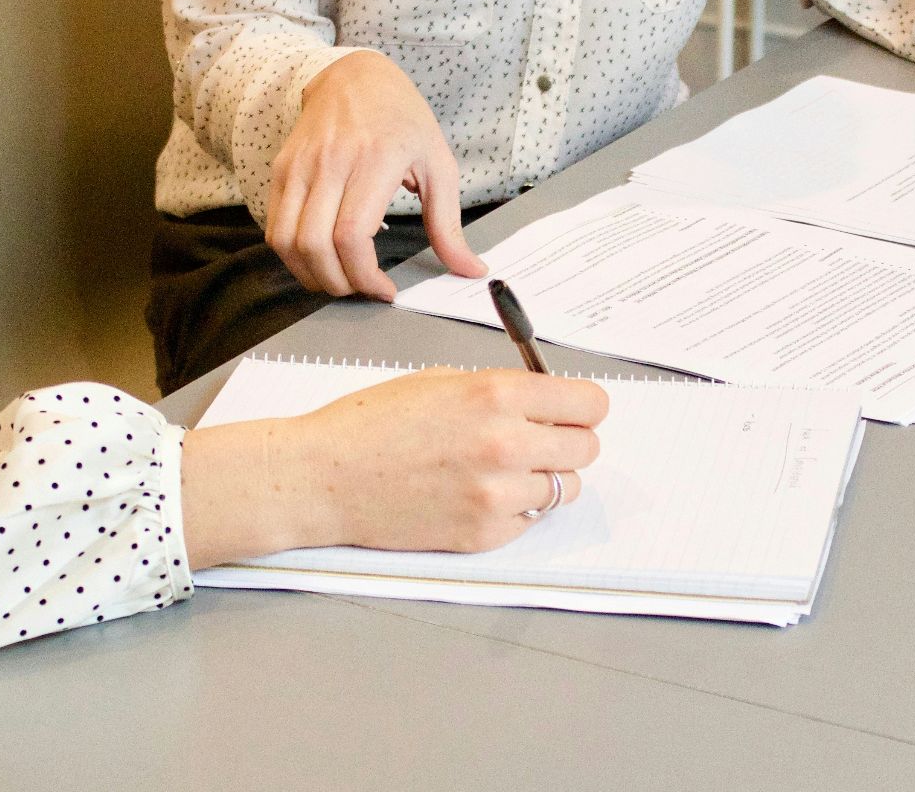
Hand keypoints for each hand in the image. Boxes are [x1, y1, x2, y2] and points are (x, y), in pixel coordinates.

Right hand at [180, 368, 606, 567]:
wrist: (324, 477)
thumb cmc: (371, 424)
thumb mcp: (440, 381)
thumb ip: (500, 390)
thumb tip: (545, 401)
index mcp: (497, 394)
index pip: (589, 404)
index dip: (581, 406)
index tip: (572, 410)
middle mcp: (506, 444)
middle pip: (586, 448)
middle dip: (566, 441)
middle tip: (538, 439)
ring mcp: (497, 495)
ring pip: (565, 489)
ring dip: (544, 478)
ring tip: (503, 470)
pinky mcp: (484, 534)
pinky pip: (530, 521)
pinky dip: (515, 509)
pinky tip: (478, 494)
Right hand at [267, 51, 486, 299]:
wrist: (355, 76)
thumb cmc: (401, 119)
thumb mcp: (438, 164)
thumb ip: (449, 224)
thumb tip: (470, 269)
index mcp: (375, 160)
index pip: (352, 235)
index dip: (364, 276)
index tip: (385, 290)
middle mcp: (330, 162)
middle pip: (315, 245)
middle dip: (338, 283)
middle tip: (361, 289)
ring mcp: (299, 166)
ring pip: (287, 241)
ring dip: (310, 274)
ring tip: (339, 279)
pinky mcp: (282, 170)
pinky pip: (275, 227)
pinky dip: (293, 255)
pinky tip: (319, 258)